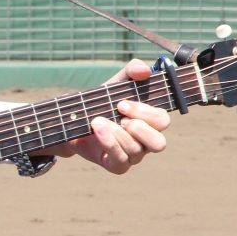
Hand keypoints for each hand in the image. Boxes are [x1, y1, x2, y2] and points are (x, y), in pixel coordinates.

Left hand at [51, 59, 170, 174]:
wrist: (74, 120)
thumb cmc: (102, 102)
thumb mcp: (116, 82)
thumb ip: (131, 71)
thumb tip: (144, 70)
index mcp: (150, 121)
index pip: (162, 121)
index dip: (145, 112)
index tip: (121, 103)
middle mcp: (145, 141)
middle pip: (159, 143)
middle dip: (140, 128)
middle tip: (119, 116)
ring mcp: (133, 155)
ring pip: (137, 151)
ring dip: (117, 133)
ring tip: (98, 121)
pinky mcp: (117, 165)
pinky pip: (121, 161)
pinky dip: (109, 144)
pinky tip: (97, 130)